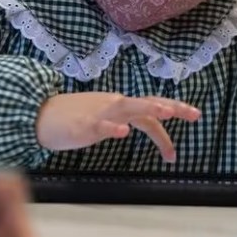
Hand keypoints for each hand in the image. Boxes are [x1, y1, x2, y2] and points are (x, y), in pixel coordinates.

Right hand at [36, 93, 200, 162]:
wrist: (41, 115)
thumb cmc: (74, 117)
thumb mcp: (104, 117)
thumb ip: (122, 119)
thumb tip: (140, 124)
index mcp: (120, 105)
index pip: (151, 108)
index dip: (174, 113)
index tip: (195, 116)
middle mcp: (114, 105)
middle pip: (147, 104)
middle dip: (172, 107)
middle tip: (195, 113)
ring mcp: (100, 113)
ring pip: (128, 108)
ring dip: (148, 109)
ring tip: (167, 112)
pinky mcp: (84, 125)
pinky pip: (100, 125)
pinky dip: (112, 128)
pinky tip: (123, 132)